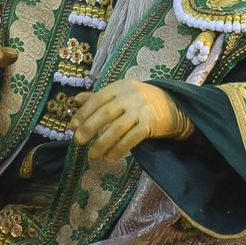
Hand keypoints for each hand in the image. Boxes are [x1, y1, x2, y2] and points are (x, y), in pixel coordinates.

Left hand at [71, 80, 192, 161]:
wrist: (173, 104)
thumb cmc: (141, 100)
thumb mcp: (120, 94)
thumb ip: (99, 98)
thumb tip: (76, 100)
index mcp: (120, 87)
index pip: (97, 99)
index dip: (83, 113)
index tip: (72, 127)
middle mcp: (130, 96)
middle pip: (105, 113)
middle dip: (89, 128)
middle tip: (78, 141)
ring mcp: (141, 110)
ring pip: (117, 128)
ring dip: (102, 143)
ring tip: (92, 155)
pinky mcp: (150, 124)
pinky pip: (131, 139)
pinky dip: (119, 149)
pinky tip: (110, 157)